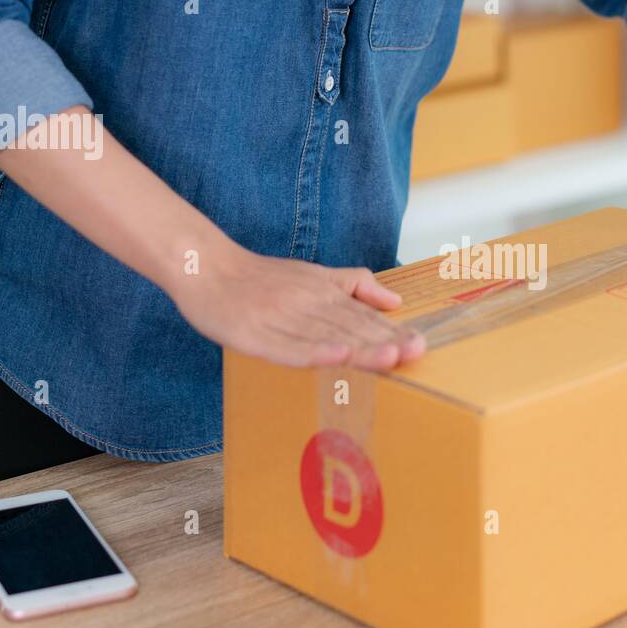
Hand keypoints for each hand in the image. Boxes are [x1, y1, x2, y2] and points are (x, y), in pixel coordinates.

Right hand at [168, 244, 426, 370]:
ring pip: (325, 336)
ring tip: (388, 358)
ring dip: (358, 348)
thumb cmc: (261, 278)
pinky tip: (335, 358)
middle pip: (350, 326)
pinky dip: (312, 352)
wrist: (207, 269)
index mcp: (323, 292)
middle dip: (384, 341)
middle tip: (414, 352)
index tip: (419, 344)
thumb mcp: (313, 273)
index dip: (392, 331)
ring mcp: (281, 319)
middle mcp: (307, 303)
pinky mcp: (255, 334)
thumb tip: (395, 301)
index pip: (363, 316)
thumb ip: (354, 283)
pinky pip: (287, 347)